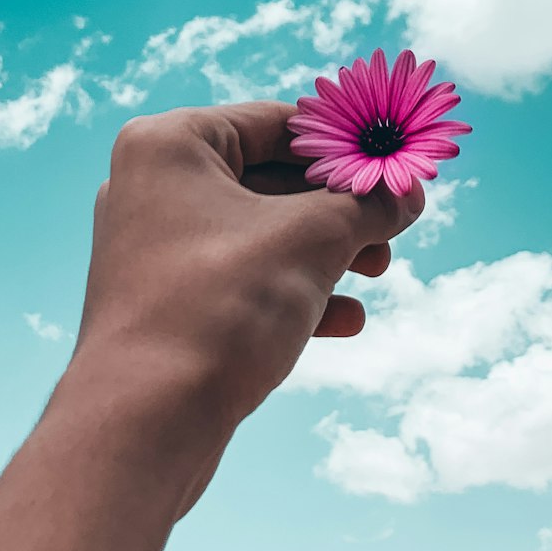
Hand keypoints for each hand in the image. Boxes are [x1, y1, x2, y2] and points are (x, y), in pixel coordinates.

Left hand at [67, 100, 423, 502]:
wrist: (143, 428)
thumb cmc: (219, 310)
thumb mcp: (312, 241)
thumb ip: (367, 205)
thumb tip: (408, 192)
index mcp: (169, 145)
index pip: (277, 123)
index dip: (345, 144)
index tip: (396, 164)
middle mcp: (152, 187)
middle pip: (270, 178)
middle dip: (339, 205)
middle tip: (394, 224)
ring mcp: (154, 249)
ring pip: (259, 233)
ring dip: (324, 250)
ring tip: (378, 270)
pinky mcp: (165, 304)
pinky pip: (240, 280)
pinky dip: (292, 290)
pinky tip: (346, 319)